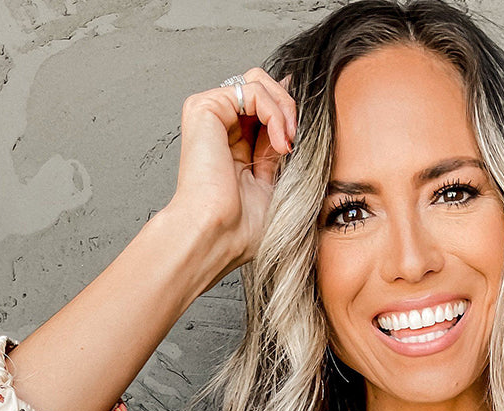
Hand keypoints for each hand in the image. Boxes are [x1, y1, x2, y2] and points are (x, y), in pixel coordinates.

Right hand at [170, 67, 296, 271]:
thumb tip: (292, 111)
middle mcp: (220, 127)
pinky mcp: (204, 107)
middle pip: (262, 86)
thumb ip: (280, 144)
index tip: (300, 140)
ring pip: (258, 81)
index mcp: (233, 145)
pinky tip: (279, 140)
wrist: (217, 236)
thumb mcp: (274, 181)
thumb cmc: (241, 227)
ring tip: (287, 142)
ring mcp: (211, 116)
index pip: (265, 109)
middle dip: (288, 108)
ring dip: (284, 109)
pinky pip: (252, 89)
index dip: (288, 114)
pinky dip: (274, 112)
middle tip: (294, 141)